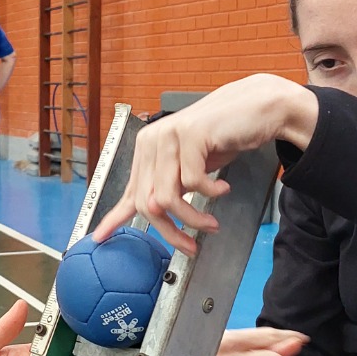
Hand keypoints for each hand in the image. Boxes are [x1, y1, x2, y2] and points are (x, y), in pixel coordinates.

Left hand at [93, 74, 317, 252]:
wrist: (256, 109)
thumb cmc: (223, 138)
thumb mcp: (189, 167)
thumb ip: (168, 187)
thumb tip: (151, 212)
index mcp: (147, 149)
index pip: (130, 191)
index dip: (115, 217)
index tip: (100, 237)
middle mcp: (152, 141)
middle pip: (148, 202)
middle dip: (171, 231)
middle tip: (191, 246)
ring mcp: (169, 136)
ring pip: (169, 197)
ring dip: (194, 218)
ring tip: (212, 224)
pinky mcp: (191, 134)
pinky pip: (195, 182)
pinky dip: (212, 192)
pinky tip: (223, 188)